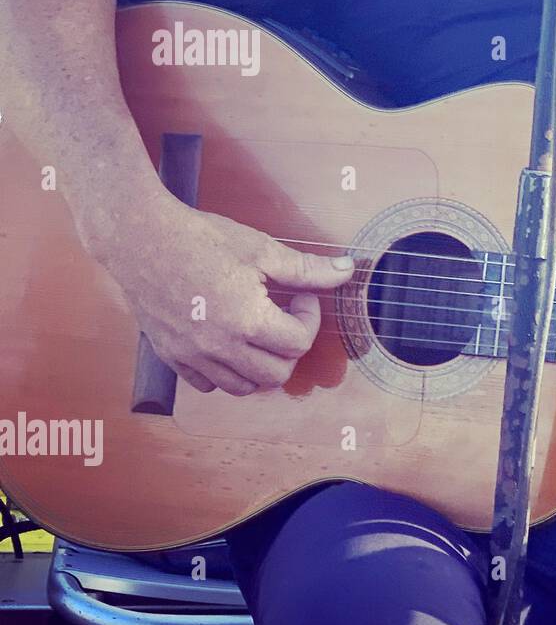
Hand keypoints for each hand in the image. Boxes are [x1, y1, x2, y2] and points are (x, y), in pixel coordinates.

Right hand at [92, 193, 353, 395]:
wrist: (139, 237)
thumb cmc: (200, 238)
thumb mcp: (261, 249)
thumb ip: (307, 269)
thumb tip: (347, 270)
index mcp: (245, 320)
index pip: (298, 344)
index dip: (310, 318)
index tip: (301, 296)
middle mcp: (218, 347)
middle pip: (276, 374)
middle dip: (290, 347)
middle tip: (285, 316)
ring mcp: (192, 356)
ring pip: (243, 387)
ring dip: (261, 365)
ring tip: (259, 331)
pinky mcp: (172, 356)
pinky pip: (208, 385)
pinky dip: (226, 372)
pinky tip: (228, 341)